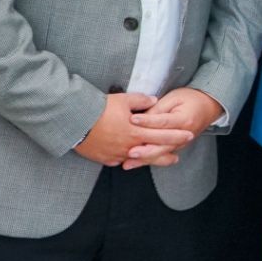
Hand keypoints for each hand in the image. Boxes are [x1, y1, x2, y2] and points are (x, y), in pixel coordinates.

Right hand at [75, 92, 189, 168]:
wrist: (73, 121)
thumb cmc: (98, 109)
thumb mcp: (123, 100)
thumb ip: (141, 101)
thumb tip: (153, 101)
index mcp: (136, 132)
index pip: (162, 135)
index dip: (177, 135)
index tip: (188, 135)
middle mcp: (129, 146)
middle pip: (153, 153)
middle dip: (167, 153)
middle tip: (178, 156)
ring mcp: (116, 154)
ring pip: (137, 160)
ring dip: (149, 159)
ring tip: (159, 160)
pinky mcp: (105, 158)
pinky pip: (119, 160)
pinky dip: (127, 159)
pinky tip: (133, 158)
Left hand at [125, 87, 223, 168]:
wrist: (207, 106)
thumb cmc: (190, 99)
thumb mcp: (173, 98)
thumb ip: (157, 108)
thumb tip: (140, 118)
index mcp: (184, 119)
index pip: (163, 121)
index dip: (147, 121)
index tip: (132, 119)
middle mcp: (184, 135)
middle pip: (163, 145)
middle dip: (145, 150)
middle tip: (130, 152)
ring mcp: (181, 143)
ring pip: (161, 154)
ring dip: (144, 159)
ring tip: (129, 162)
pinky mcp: (176, 147)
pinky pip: (161, 156)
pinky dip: (147, 160)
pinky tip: (134, 163)